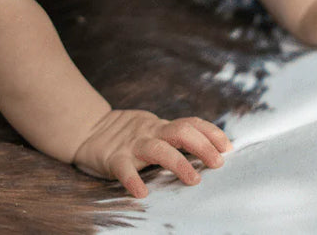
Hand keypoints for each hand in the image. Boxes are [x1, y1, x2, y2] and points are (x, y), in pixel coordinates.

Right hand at [72, 109, 230, 198]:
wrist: (88, 130)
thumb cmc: (125, 136)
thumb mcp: (152, 131)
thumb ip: (172, 138)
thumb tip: (207, 151)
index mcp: (161, 127)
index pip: (191, 123)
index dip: (211, 132)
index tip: (228, 146)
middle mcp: (150, 132)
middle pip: (181, 132)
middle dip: (202, 146)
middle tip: (219, 163)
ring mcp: (132, 145)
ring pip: (158, 149)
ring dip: (179, 163)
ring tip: (194, 180)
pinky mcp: (113, 158)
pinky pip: (124, 169)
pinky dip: (133, 181)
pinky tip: (142, 194)